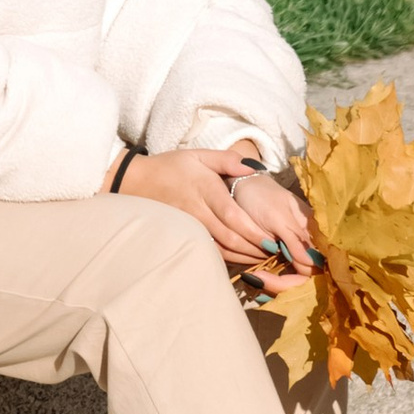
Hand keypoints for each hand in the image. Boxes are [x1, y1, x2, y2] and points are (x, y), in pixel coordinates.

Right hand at [116, 148, 314, 284]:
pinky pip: (209, 250)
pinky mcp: (186, 234)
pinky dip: (227, 258)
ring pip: (220, 248)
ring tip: (263, 257)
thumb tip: (253, 167)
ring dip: (243, 256)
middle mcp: (198, 210)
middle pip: (229, 236)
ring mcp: (191, 225)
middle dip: (253, 248)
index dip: (252, 231)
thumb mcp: (199, 155)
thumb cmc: (173, 166)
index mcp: (205, 189)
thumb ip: (227, 159)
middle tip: (274, 252)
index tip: (272, 239)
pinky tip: (241, 258)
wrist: (139, 182)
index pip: (232, 215)